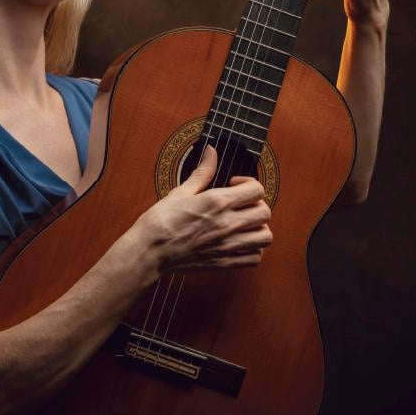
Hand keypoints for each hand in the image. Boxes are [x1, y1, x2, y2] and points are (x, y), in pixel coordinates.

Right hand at [134, 145, 272, 276]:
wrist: (149, 251)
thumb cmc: (161, 221)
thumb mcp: (181, 192)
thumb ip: (202, 172)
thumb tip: (211, 151)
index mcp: (217, 202)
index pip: (257, 189)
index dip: (249, 183)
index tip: (235, 185)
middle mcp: (227, 224)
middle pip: (265, 212)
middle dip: (257, 204)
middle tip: (242, 205)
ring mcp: (228, 245)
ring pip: (265, 236)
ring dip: (259, 228)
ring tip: (245, 225)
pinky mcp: (225, 263)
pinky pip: (255, 258)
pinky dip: (253, 250)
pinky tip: (240, 243)